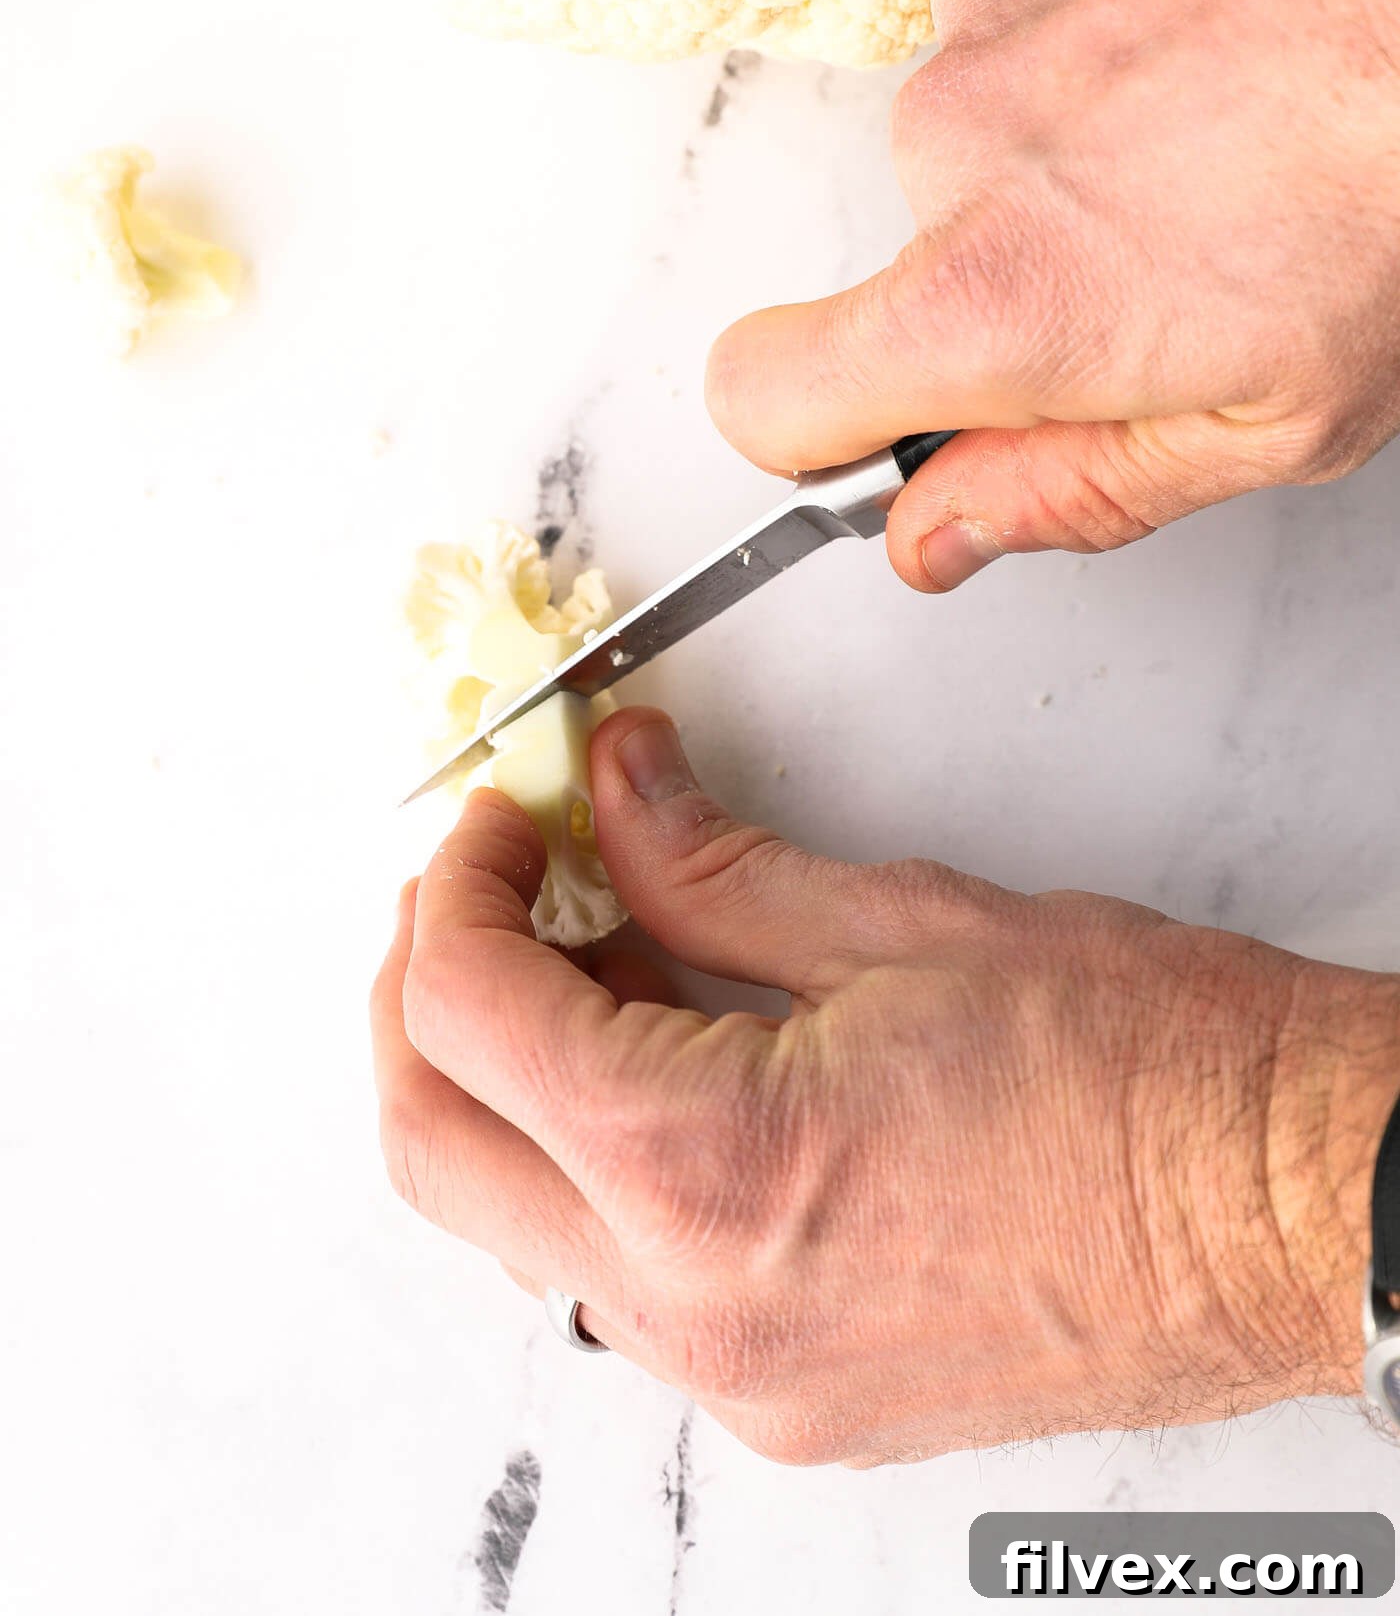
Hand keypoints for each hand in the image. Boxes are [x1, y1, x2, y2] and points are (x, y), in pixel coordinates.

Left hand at [372, 708, 1399, 1463]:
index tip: (498, 821)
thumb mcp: (900, 919)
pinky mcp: (792, 1399)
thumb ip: (708, 858)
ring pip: (520, 1223)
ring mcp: (742, 1377)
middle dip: (424, 992)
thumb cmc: (1154, 1078)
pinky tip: (674, 1062)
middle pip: (437, 1145)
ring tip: (599, 955)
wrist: (1294, 1211)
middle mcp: (699, 1309)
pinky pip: (625, 1279)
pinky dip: (604, 1160)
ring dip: (511, 1080)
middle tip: (484, 886)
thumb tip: (616, 787)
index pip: (465, 1016)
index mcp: (705, 1170)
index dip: (455, 885)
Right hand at [706, 0, 1399, 593]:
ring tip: (1227, 136)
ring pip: (980, 125)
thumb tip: (936, 527)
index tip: (876, 432)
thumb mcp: (1276, 418)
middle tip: (1180, 260)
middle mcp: (958, 136)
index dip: (816, 434)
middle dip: (1018, 274)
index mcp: (999, 294)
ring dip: (1071, 146)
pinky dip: (1106, 34)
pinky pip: (1032, 7)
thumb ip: (1067, 490)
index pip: (770, 395)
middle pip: (916, 256)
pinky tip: (1224, 43)